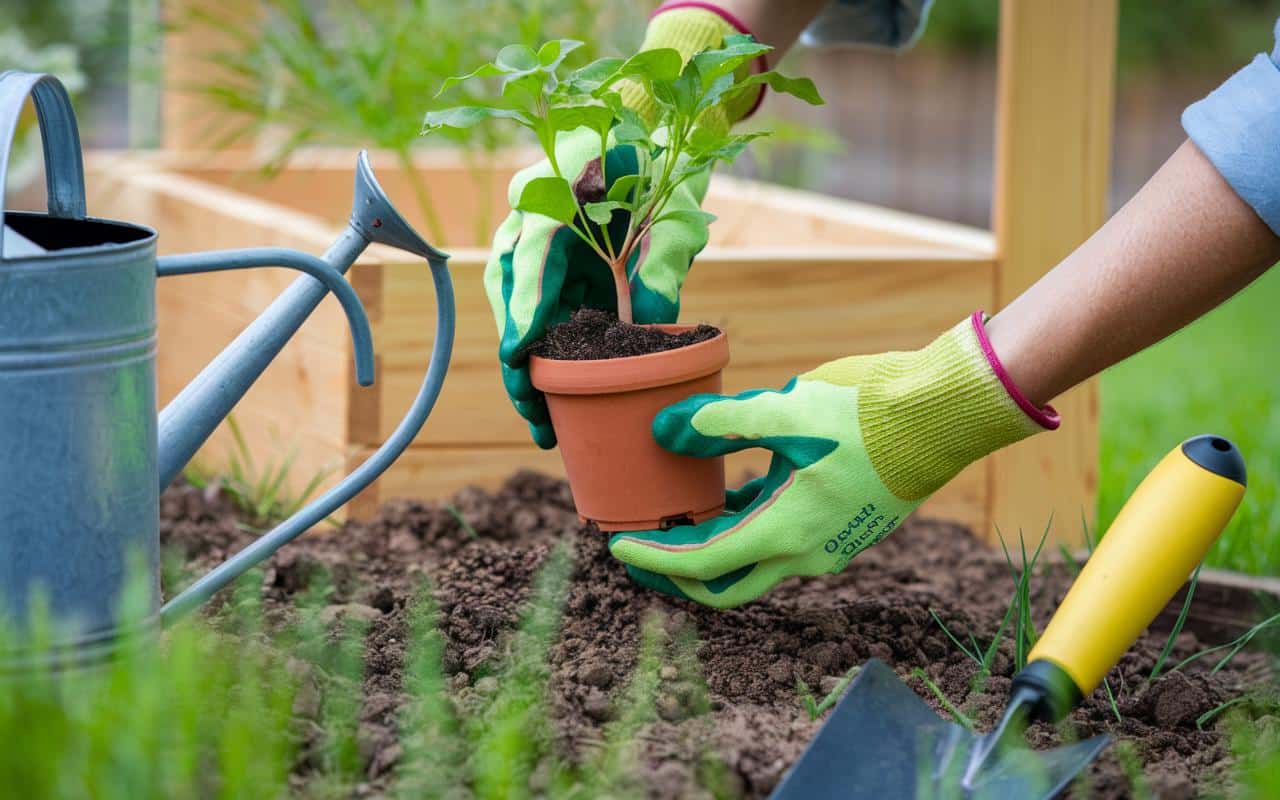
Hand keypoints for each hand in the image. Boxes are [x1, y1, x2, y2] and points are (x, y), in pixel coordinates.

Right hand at [484, 128, 711, 447]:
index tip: (519, 353)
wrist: (652, 137)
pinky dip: (544, 351)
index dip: (525, 304)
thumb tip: (649, 322)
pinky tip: (554, 394)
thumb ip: (663, 261)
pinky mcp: (549, 264)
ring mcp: (535, 239)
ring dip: (524, 360)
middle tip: (530, 405)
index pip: (531, 250)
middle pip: (509, 286)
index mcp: (555, 185)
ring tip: (539, 417)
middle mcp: (530, 211)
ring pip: (515, 305)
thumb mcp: (676, 212)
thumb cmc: (665, 167)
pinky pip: (538, 311)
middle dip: (516, 349)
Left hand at [609, 315, 1056, 607]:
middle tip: (639, 550)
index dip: (655, 557)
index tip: (617, 544)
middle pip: (727, 584)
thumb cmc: (870, 411)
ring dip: (712, 550)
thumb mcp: (786, 410)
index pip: (703, 564)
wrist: (946, 413)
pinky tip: (729, 498)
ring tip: (675, 520)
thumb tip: (665, 430)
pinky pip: (782, 541)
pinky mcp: (842, 526)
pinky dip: (746, 530)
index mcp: (788, 532)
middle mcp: (807, 553)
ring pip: (756, 563)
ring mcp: (829, 544)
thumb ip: (720, 424)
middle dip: (677, 574)